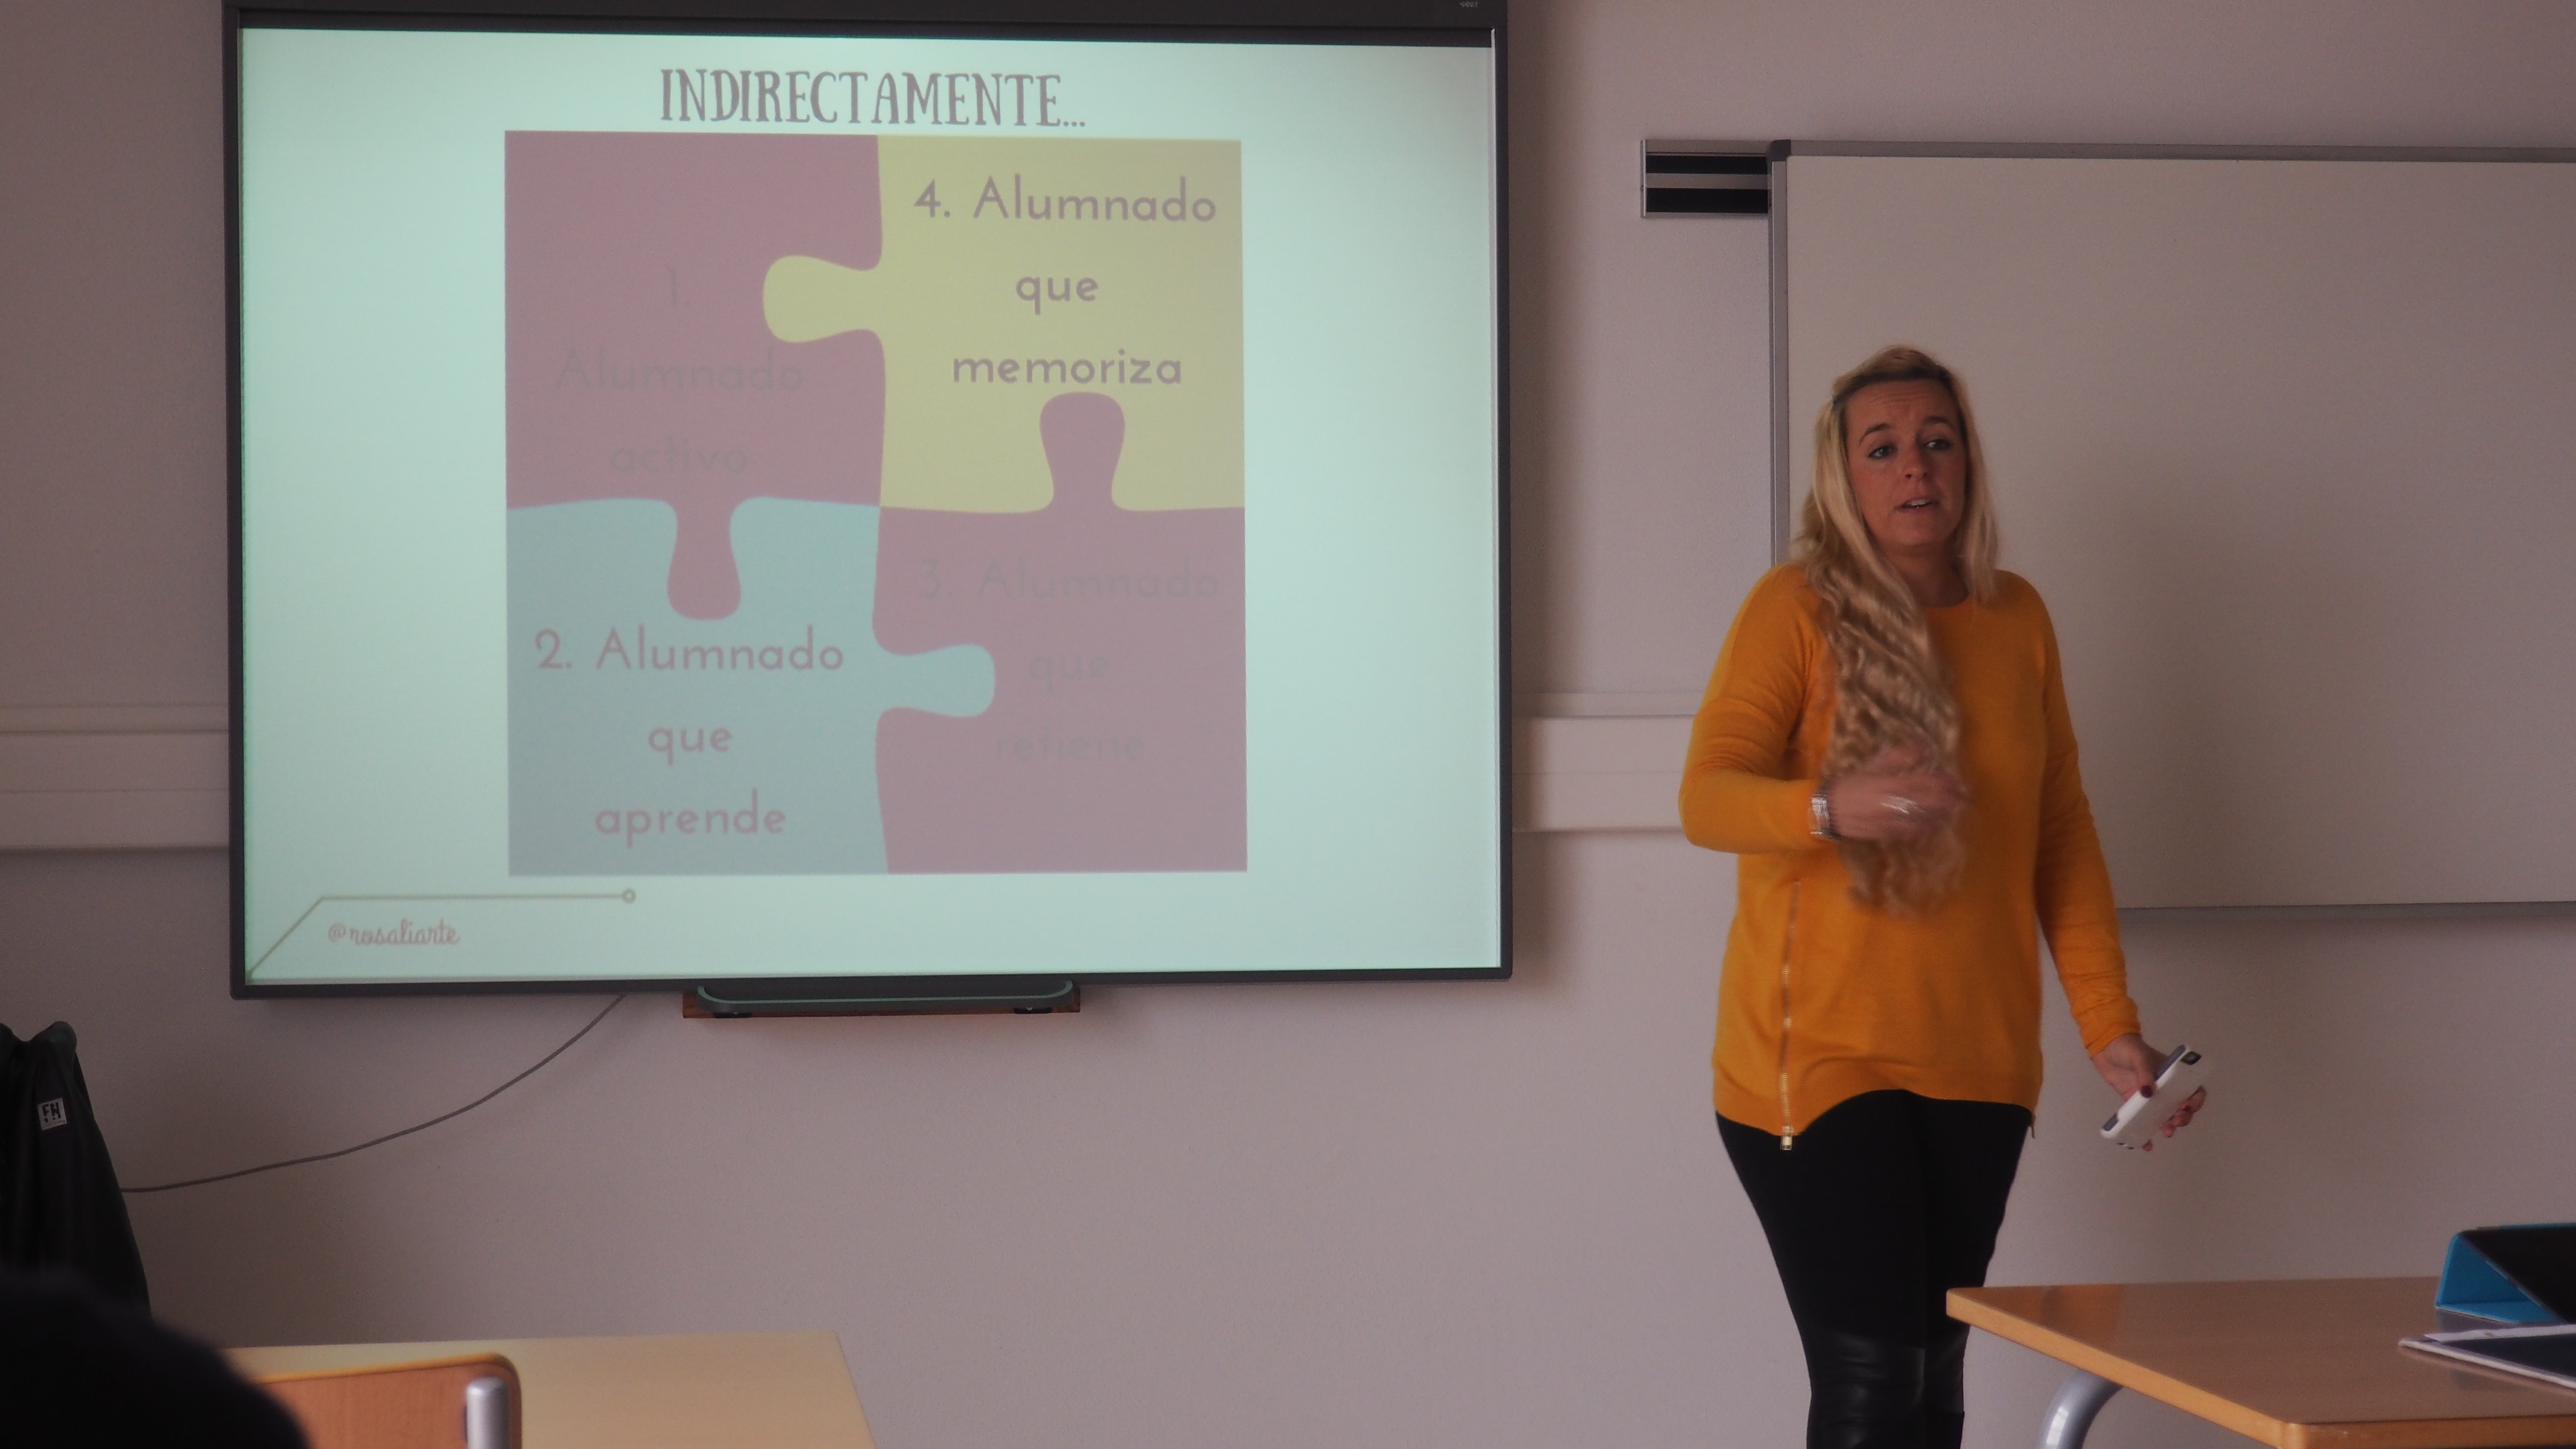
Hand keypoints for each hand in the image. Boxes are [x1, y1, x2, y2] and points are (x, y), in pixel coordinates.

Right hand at [1824, 745, 1965, 841]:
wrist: (1828, 810)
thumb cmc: (1851, 784)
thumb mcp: (1872, 765)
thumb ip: (1899, 756)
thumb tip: (1924, 748)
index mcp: (1889, 784)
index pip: (1924, 782)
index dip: (1943, 782)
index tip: (1955, 779)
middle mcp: (1893, 804)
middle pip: (1930, 802)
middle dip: (1949, 799)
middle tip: (1962, 796)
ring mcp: (1892, 821)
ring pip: (1925, 819)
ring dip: (1943, 814)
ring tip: (1955, 809)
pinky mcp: (1889, 833)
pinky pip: (1914, 831)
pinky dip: (1929, 826)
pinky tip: (1937, 823)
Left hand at [2090, 1032, 2205, 1150]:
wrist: (2106, 1049)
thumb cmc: (2127, 1049)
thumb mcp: (2139, 1057)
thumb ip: (2144, 1074)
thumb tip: (2148, 1092)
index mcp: (2173, 1076)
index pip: (2193, 1090)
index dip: (2195, 1100)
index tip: (2186, 1105)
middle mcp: (2166, 1089)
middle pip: (2182, 1108)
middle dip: (2183, 1117)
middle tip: (2175, 1121)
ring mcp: (2151, 1099)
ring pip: (2166, 1117)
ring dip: (2169, 1127)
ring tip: (2167, 1132)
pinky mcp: (2136, 1105)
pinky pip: (2144, 1121)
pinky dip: (2146, 1134)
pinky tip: (2146, 1144)